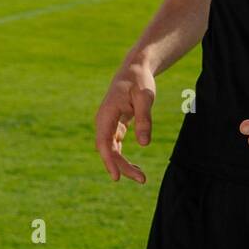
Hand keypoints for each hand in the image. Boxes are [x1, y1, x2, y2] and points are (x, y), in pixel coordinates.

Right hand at [94, 54, 156, 183]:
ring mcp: (107, 124)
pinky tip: (135, 168)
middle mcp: (103, 121)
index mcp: (107, 113)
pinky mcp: (114, 126)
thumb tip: (145, 144)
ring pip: (111, 150)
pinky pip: (115, 146)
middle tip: (142, 179)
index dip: (109, 161)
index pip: (104, 142)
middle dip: (122, 166)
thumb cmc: (140, 81)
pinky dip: (123, 158)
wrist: (134, 69)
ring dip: (123, 164)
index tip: (117, 177)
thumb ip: (144, 119)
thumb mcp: (145, 97)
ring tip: (141, 178)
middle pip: (108, 150)